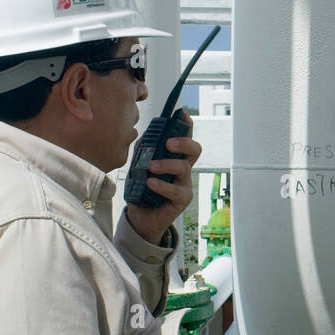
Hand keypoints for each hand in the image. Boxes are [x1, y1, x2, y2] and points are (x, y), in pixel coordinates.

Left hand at [125, 113, 201, 245]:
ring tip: (151, 167)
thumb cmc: (142, 190)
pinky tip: (151, 183)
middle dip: (184, 143)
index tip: (182, 115)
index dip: (187, 125)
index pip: (185, 137)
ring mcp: (184, 184)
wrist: (140, 218)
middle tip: (169, 144)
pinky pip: (175, 190)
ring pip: (184, 168)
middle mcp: (183, 169)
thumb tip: (143, 135)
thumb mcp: (139, 167)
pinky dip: (162, 185)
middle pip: (195, 150)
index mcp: (175, 157)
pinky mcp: (182, 200)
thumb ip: (143, 152)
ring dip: (167, 165)